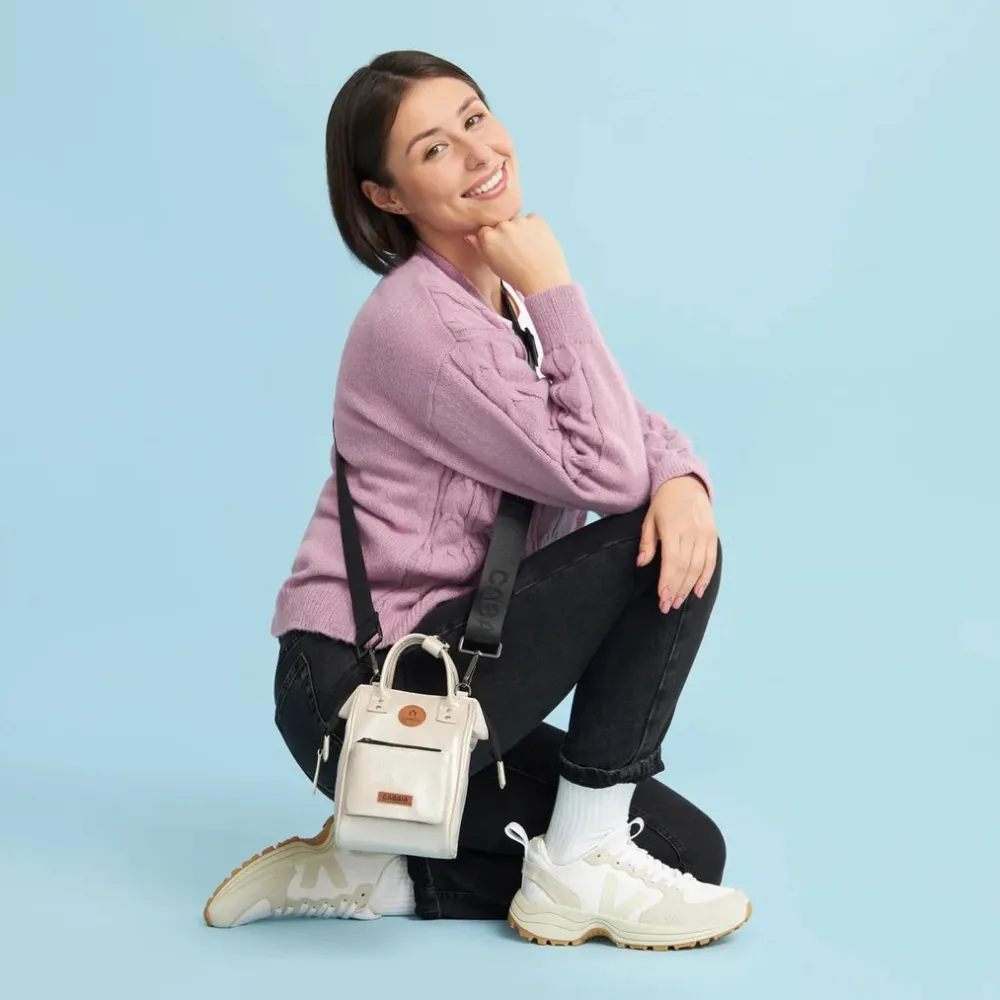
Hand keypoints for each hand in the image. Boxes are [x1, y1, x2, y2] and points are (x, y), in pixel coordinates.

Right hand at [463, 214, 571, 295]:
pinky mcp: (536, 219)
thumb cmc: (517, 276)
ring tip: (528, 247)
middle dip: (506, 233)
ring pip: (517, 221)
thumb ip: (479, 248)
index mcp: (489, 237)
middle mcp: (502, 226)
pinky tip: (537, 242)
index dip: (493, 239)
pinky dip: (534, 227)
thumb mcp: (492, 266)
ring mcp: (520, 220)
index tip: (500, 248)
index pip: (485, 230)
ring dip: (520, 229)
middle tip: (516, 249)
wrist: (543, 279)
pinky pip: (532, 219)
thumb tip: (469, 236)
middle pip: (501, 224)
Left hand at [637, 475, 717, 611]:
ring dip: (689, 587)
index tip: (662, 598)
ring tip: (679, 602)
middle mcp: (691, 532)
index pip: (672, 561)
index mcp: (673, 528)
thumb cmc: (663, 503)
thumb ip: (647, 542)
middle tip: (668, 606)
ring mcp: (704, 534)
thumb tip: (641, 563)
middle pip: (686, 567)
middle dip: (677, 589)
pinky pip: (711, 560)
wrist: (686, 483)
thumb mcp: (649, 518)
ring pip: (699, 567)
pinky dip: (706, 577)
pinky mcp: (713, 535)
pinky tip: (698, 591)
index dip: (668, 582)